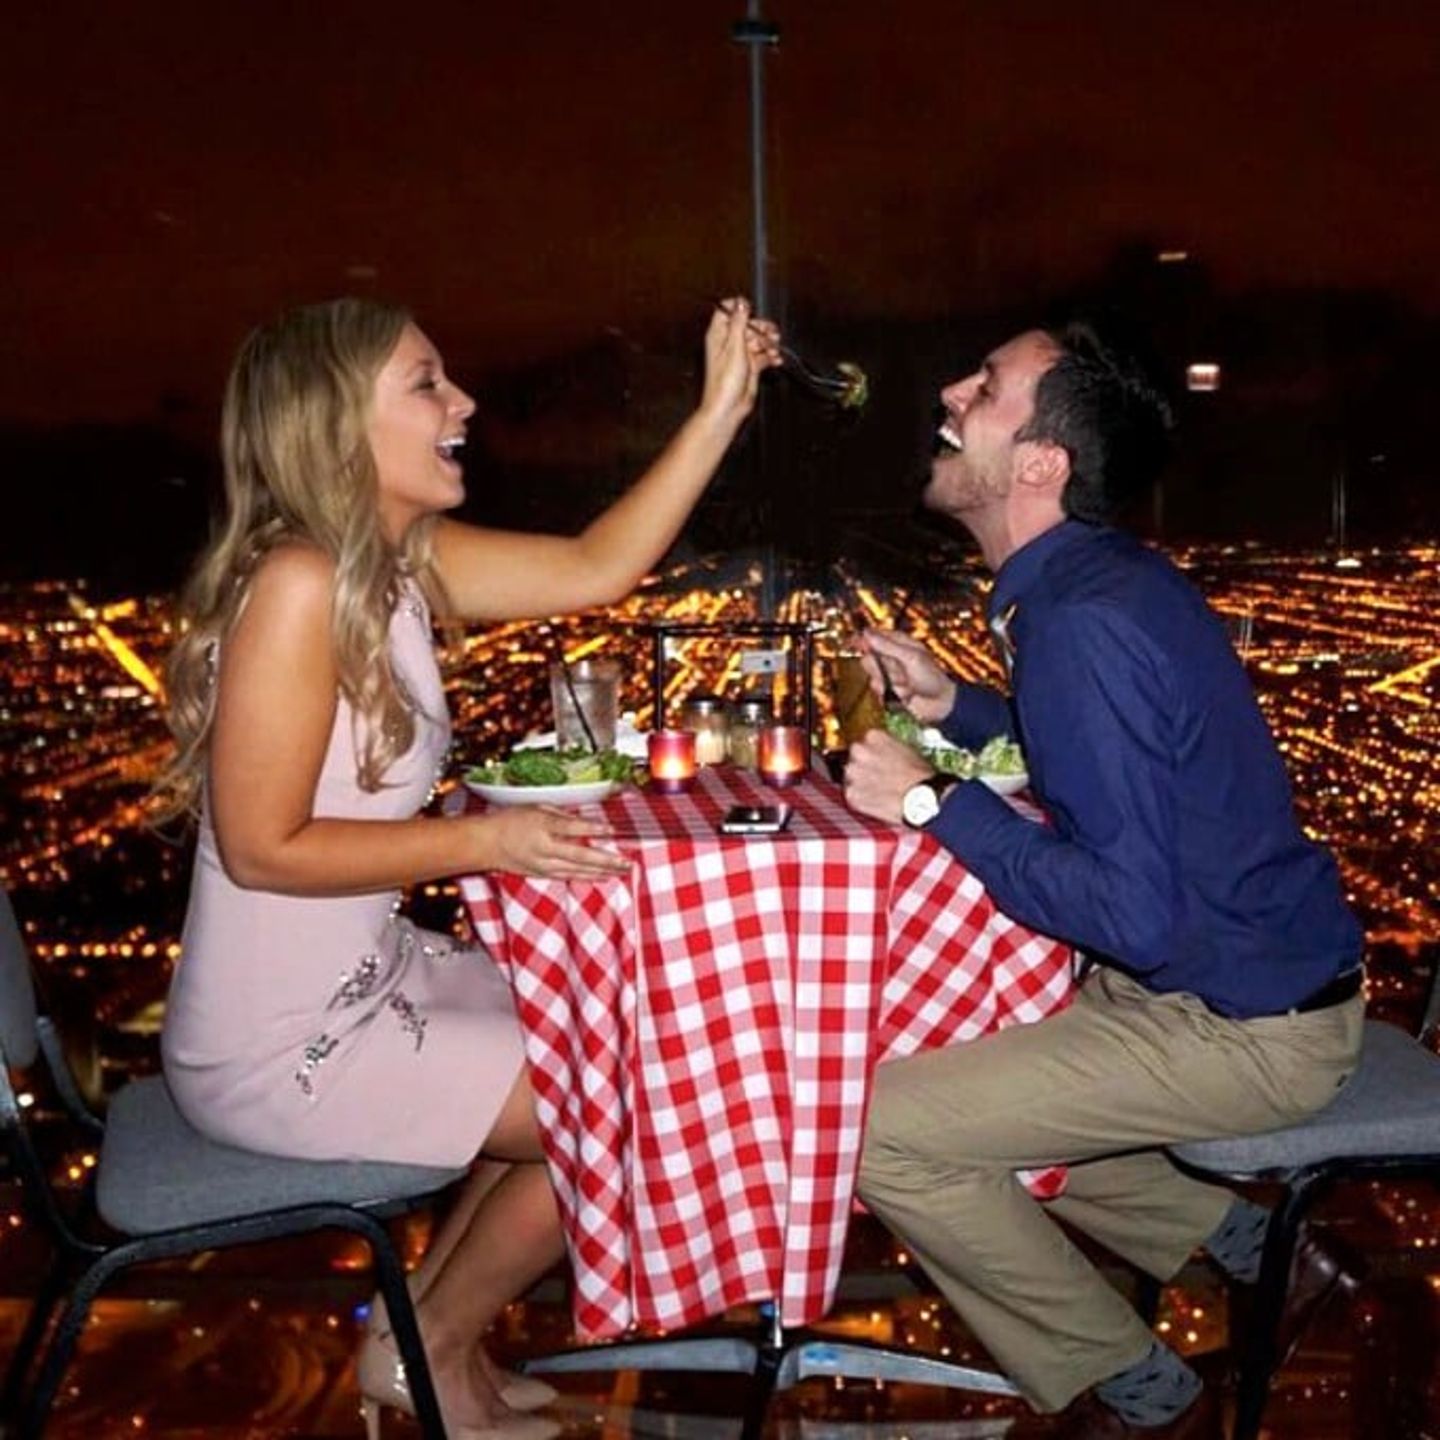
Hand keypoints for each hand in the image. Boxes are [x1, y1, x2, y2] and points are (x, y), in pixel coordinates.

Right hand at [482, 805, 629, 879]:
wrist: (486, 844)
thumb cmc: (510, 821)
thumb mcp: (536, 807)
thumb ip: (562, 815)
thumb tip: (585, 821)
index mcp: (542, 826)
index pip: (572, 827)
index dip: (593, 828)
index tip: (612, 829)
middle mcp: (544, 848)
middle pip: (580, 855)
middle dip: (606, 859)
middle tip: (626, 861)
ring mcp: (544, 864)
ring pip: (578, 870)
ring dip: (602, 871)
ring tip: (622, 870)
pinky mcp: (542, 874)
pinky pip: (569, 876)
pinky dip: (587, 877)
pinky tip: (602, 876)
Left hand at [698, 297, 780, 429]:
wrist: (729, 408)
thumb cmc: (724, 382)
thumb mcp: (734, 346)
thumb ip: (739, 323)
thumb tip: (740, 302)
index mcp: (719, 335)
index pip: (727, 311)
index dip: (740, 308)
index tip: (752, 311)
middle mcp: (729, 343)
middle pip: (748, 325)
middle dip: (761, 328)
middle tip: (771, 334)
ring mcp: (740, 355)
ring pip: (758, 340)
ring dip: (768, 343)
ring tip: (774, 350)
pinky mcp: (750, 367)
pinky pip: (763, 356)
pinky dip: (771, 357)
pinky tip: (776, 360)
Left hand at [843, 730, 933, 825]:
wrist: (923, 799)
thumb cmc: (921, 775)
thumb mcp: (909, 749)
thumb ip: (889, 745)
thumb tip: (885, 750)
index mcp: (873, 736)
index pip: (865, 740)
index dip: (874, 752)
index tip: (880, 759)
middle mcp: (859, 751)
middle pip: (855, 756)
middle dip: (864, 765)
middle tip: (879, 775)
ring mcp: (853, 773)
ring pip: (851, 776)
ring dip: (861, 782)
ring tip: (879, 790)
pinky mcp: (851, 794)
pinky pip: (852, 795)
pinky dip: (861, 798)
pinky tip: (876, 801)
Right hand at [862, 630, 955, 724]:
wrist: (940, 705)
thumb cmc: (931, 678)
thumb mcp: (910, 657)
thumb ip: (887, 646)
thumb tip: (866, 633)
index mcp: (901, 643)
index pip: (876, 636)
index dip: (864, 639)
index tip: (853, 642)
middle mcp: (894, 657)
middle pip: (870, 656)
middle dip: (878, 665)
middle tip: (893, 670)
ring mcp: (891, 674)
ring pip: (872, 674)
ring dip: (885, 680)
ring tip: (903, 684)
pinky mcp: (889, 689)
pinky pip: (876, 688)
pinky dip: (887, 692)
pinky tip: (902, 694)